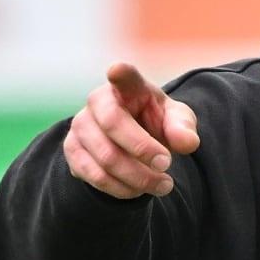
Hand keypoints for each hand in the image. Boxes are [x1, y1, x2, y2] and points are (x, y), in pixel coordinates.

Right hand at [64, 62, 200, 198]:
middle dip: (143, 149)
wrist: (131, 145)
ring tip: (162, 185)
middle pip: (113, 124)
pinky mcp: (72, 150)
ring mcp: (80, 125)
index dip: (120, 73)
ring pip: (106, 157)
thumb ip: (183, 128)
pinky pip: (95, 176)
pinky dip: (121, 188)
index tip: (117, 70)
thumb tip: (187, 143)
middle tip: (167, 165)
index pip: (124, 76)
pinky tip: (138, 189)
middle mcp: (98, 100)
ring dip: (138, 177)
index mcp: (128, 86)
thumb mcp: (176, 122)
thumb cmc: (155, 124)